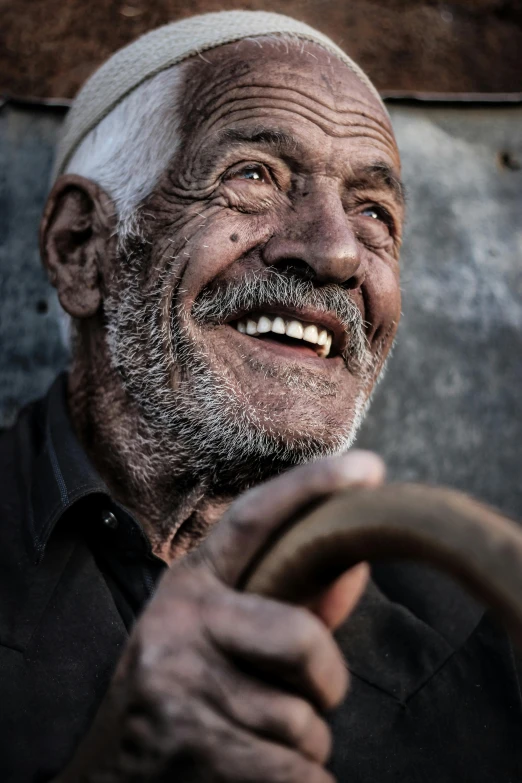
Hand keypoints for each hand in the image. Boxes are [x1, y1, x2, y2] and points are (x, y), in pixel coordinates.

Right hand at [56, 451, 383, 782]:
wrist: (111, 773)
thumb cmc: (181, 691)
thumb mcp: (218, 634)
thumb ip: (289, 602)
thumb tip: (356, 567)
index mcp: (191, 584)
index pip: (253, 518)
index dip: (312, 486)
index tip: (368, 467)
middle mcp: (180, 624)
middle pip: (304, 639)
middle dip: (325, 680)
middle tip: (300, 695)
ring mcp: (180, 686)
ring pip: (303, 721)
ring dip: (300, 743)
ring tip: (251, 736)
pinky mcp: (193, 748)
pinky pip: (300, 776)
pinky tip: (253, 773)